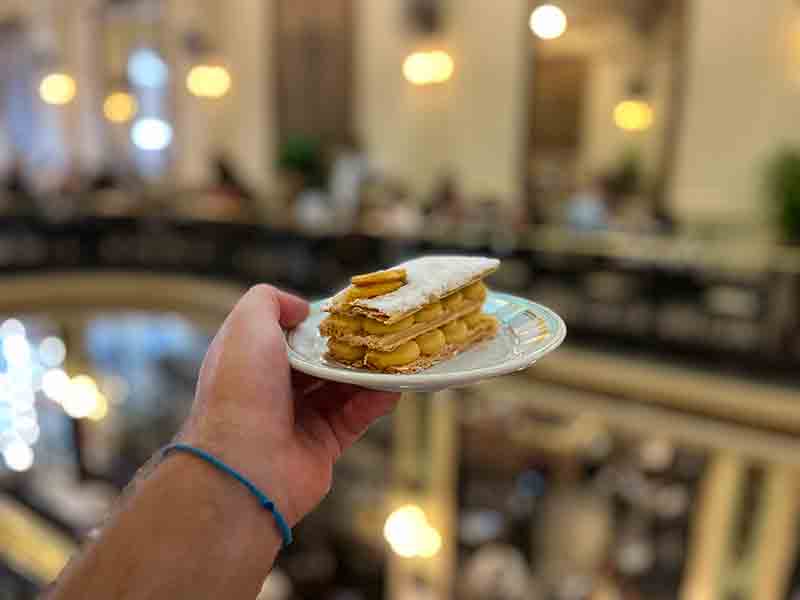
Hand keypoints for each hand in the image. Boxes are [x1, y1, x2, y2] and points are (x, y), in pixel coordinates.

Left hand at [181, 285, 398, 524]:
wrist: (246, 465)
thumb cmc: (243, 389)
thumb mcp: (246, 325)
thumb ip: (269, 300)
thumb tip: (301, 308)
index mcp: (250, 360)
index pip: (286, 333)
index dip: (313, 321)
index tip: (344, 310)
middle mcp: (273, 389)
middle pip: (318, 360)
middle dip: (347, 345)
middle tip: (378, 330)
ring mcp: (298, 418)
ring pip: (341, 387)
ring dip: (367, 371)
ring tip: (394, 353)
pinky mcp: (323, 445)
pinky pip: (355, 417)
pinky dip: (375, 401)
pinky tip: (393, 386)